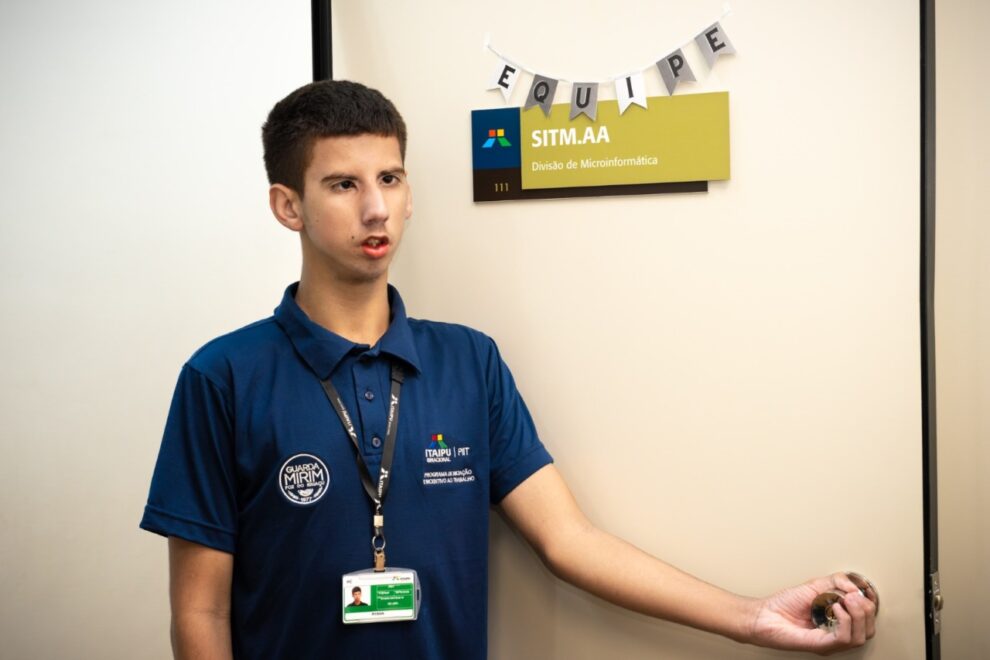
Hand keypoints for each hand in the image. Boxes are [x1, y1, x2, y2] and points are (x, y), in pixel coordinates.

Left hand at [748, 572, 876, 655]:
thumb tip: (854, 585)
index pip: (867, 621)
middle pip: (868, 630)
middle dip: (867, 610)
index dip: (871, 604)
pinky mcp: (820, 645)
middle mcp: (836, 634)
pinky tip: (836, 607)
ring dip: (858, 615)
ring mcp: (829, 642)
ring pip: (860, 637)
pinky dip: (844, 620)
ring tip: (847, 599)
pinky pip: (843, 638)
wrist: (764, 615)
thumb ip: (836, 582)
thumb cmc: (784, 604)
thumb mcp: (815, 586)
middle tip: (854, 595)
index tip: (865, 590)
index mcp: (838, 622)